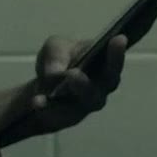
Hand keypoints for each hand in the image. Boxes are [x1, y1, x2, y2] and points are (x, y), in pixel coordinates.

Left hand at [6, 34, 128, 138]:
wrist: (45, 86)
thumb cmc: (61, 60)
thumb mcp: (55, 47)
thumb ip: (57, 53)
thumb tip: (56, 73)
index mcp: (104, 64)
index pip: (115, 60)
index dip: (118, 52)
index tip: (119, 39)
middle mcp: (102, 86)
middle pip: (106, 83)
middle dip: (93, 77)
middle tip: (74, 73)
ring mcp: (88, 104)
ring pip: (85, 100)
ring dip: (70, 94)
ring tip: (54, 87)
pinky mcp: (70, 116)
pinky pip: (61, 113)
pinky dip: (48, 106)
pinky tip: (37, 101)